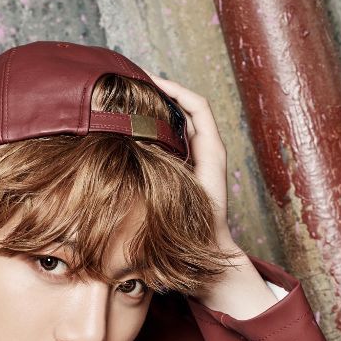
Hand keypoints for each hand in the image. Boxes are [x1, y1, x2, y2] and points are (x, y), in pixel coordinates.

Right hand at [145, 71, 278, 317]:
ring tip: (129, 105)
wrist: (209, 259)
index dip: (175, 89)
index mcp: (211, 151)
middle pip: (185, 110)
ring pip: (176, 127)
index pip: (196, 106)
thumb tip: (165, 146)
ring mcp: (194, 164)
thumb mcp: (194, 195)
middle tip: (133, 87)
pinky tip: (132, 136)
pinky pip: (168, 146)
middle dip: (161, 95)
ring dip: (155, 113)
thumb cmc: (203, 232)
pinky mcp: (183, 176)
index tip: (149, 81)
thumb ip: (186, 165)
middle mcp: (206, 153)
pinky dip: (152, 135)